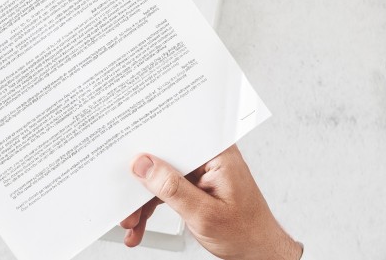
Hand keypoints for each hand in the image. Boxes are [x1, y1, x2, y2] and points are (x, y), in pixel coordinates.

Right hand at [121, 145, 301, 259]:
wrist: (260, 252)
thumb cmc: (245, 232)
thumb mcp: (203, 213)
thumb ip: (172, 188)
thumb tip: (143, 164)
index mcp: (217, 153)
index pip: (176, 137)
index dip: (148, 144)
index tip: (125, 157)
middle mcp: (208, 157)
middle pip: (164, 158)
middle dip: (140, 183)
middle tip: (125, 202)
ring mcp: (201, 171)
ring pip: (161, 177)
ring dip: (143, 200)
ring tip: (131, 221)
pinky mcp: (195, 184)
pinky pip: (167, 189)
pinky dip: (153, 207)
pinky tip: (140, 223)